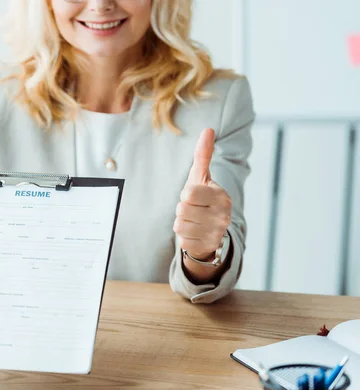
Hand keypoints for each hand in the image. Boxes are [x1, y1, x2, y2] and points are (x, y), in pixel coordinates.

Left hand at [174, 128, 231, 264]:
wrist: (212, 230)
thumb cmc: (203, 198)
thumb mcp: (202, 177)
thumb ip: (203, 154)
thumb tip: (208, 129)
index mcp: (221, 196)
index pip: (188, 193)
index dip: (186, 194)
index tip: (195, 196)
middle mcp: (223, 215)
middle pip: (182, 209)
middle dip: (182, 209)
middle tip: (194, 210)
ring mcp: (216, 232)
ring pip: (179, 224)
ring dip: (182, 222)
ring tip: (194, 221)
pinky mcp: (207, 246)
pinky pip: (182, 239)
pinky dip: (184, 236)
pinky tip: (194, 233)